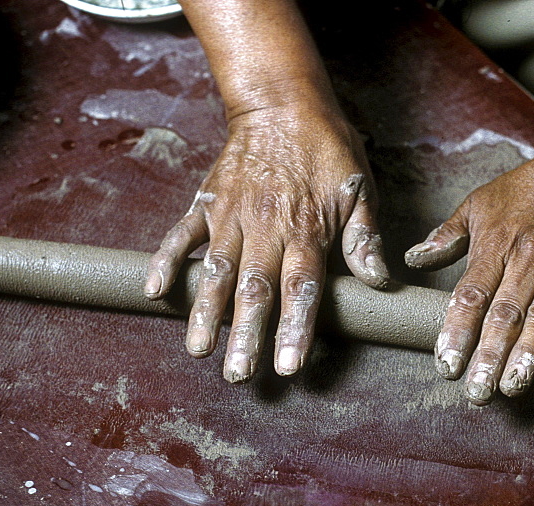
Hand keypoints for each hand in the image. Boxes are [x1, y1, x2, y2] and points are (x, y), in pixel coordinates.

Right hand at [144, 104, 387, 381]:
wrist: (282, 101)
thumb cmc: (328, 148)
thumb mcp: (358, 189)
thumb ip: (364, 238)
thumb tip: (379, 282)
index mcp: (306, 229)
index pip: (301, 288)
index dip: (294, 329)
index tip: (287, 367)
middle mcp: (265, 228)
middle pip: (254, 290)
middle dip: (245, 336)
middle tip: (238, 376)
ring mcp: (230, 216)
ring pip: (215, 270)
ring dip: (205, 312)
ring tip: (199, 350)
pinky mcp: (206, 202)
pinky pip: (181, 234)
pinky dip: (165, 261)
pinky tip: (154, 292)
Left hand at [405, 154, 533, 404]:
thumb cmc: (527, 189)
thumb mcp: (478, 204)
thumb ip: (446, 236)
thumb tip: (414, 259)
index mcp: (496, 246)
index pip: (471, 296)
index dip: (457, 332)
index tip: (446, 364)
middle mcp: (530, 259)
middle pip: (505, 314)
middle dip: (489, 356)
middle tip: (477, 391)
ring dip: (529, 353)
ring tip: (514, 386)